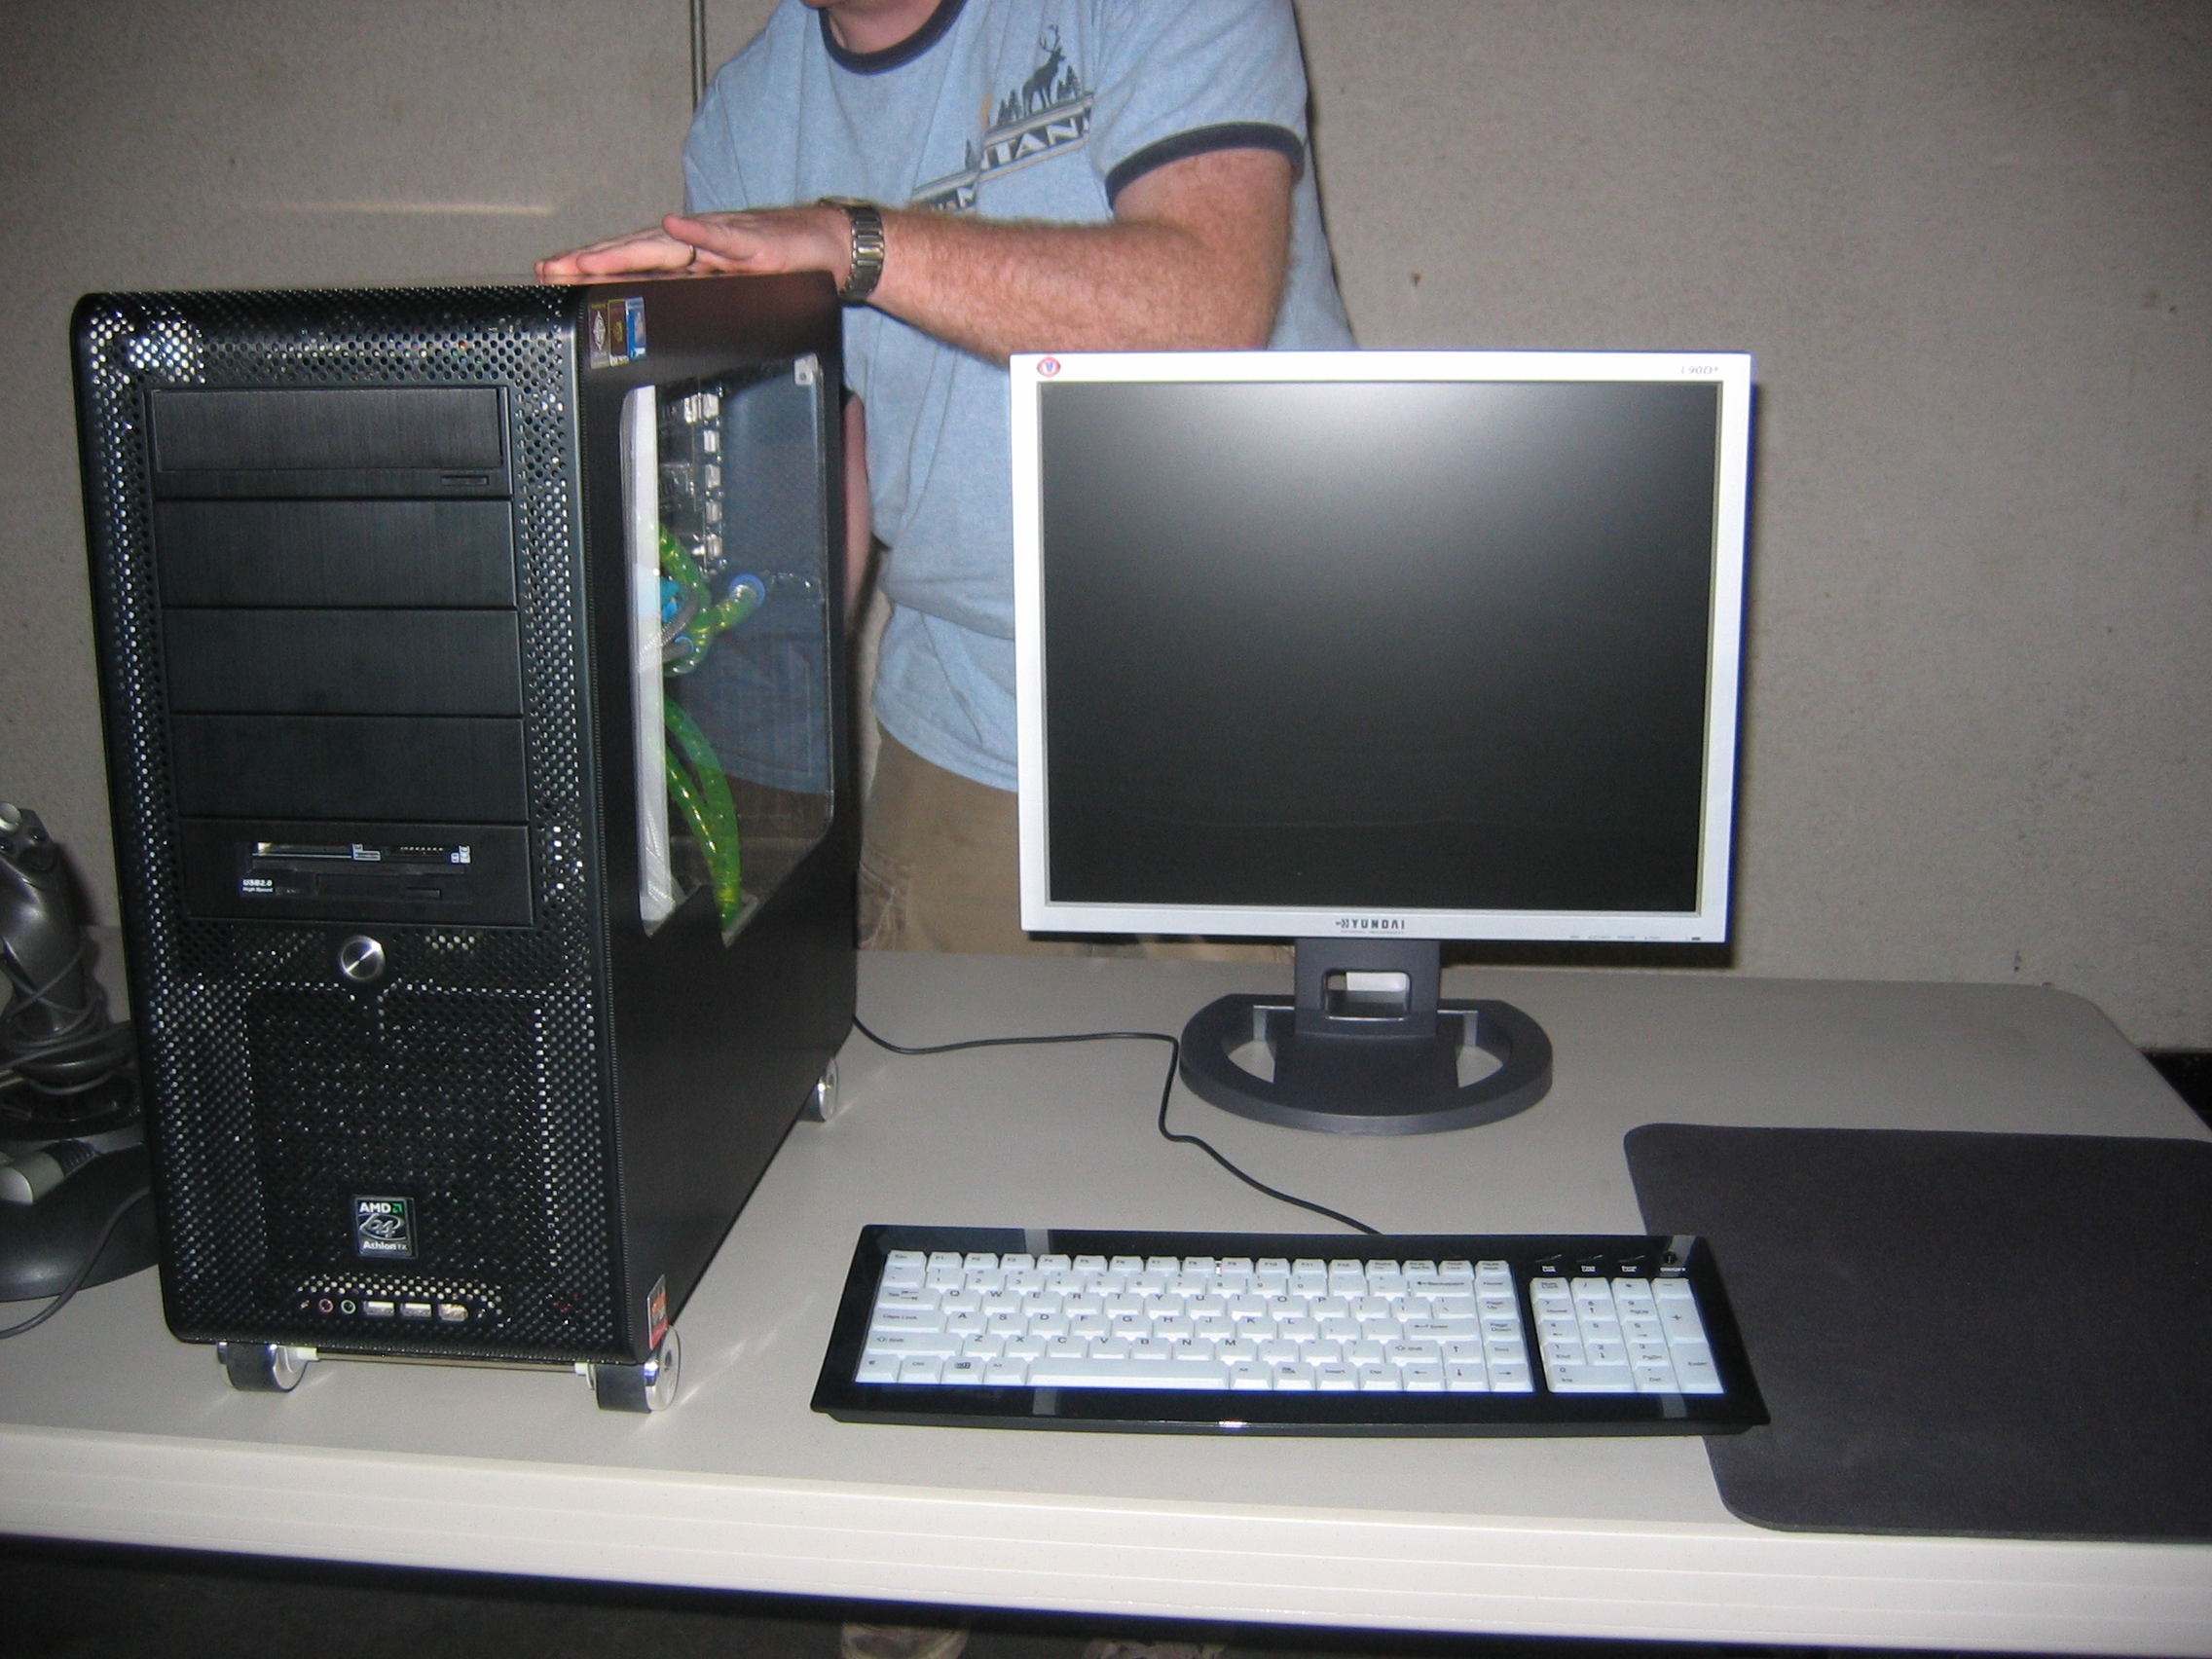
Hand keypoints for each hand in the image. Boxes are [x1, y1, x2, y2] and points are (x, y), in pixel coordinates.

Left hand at [537, 207, 850, 283]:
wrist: (827, 246)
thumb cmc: (781, 265)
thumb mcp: (728, 290)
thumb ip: (693, 293)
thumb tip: (653, 309)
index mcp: (687, 260)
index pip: (630, 264)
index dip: (591, 269)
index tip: (554, 277)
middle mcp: (695, 245)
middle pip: (634, 251)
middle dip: (591, 261)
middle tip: (553, 270)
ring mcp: (719, 240)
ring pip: (665, 244)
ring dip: (627, 251)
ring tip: (593, 259)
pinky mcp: (751, 241)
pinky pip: (722, 236)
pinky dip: (697, 231)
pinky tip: (675, 227)